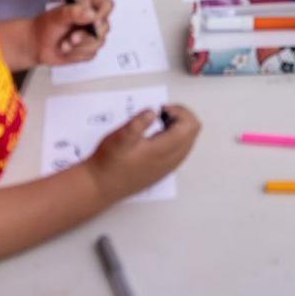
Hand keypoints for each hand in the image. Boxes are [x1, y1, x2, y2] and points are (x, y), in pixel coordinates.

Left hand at [28, 0, 113, 65]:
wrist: (36, 45)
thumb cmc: (46, 26)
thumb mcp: (58, 15)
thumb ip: (75, 13)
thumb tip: (92, 15)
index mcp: (88, 7)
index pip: (107, 5)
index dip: (104, 13)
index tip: (94, 20)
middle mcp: (92, 21)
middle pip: (105, 28)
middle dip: (87, 36)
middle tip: (72, 37)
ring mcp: (91, 37)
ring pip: (98, 44)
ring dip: (79, 47)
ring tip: (64, 44)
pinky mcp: (88, 51)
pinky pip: (91, 55)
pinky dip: (76, 54)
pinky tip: (66, 50)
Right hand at [85, 105, 200, 199]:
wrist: (101, 187)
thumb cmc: (109, 163)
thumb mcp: (120, 138)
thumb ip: (138, 122)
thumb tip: (153, 112)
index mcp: (163, 150)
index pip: (190, 125)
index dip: (180, 111)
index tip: (162, 108)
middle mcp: (171, 160)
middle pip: (193, 132)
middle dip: (181, 116)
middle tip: (162, 112)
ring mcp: (168, 167)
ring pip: (188, 141)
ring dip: (179, 127)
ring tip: (158, 122)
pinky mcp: (162, 171)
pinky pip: (180, 151)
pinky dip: (175, 138)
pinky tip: (156, 136)